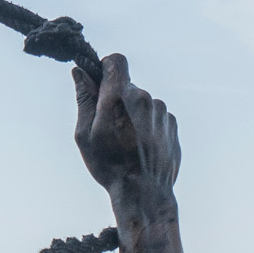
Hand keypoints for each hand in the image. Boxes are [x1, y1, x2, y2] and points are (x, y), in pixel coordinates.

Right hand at [72, 53, 178, 202]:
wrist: (144, 192)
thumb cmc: (109, 165)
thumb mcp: (85, 134)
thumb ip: (84, 99)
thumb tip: (80, 73)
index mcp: (119, 97)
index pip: (116, 60)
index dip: (106, 68)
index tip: (100, 84)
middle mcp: (144, 98)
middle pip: (128, 85)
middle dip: (117, 99)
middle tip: (109, 128)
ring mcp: (162, 110)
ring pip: (142, 102)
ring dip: (134, 114)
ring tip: (127, 142)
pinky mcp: (173, 123)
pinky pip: (155, 115)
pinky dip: (147, 126)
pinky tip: (141, 147)